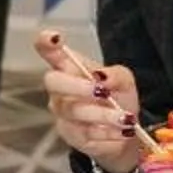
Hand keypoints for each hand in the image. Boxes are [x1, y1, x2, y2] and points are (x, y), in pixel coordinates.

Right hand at [34, 28, 140, 170]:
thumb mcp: (124, 81)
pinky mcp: (70, 135)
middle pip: (53, 81)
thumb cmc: (118, 98)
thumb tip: (101, 77)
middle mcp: (60, 89)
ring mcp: (62, 113)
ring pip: (74, 111)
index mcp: (70, 68)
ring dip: (103, 115)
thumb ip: (114, 75)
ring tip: (126, 119)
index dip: (47, 43)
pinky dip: (107, 132)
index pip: (50, 51)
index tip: (53, 37)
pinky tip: (122, 132)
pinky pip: (85, 133)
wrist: (125, 130)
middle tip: (102, 91)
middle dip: (78, 85)